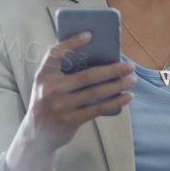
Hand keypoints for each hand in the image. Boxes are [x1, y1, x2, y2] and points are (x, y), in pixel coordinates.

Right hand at [18, 32, 135, 151]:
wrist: (37, 135)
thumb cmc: (49, 103)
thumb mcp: (48, 84)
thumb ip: (64, 72)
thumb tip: (99, 59)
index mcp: (44, 75)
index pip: (56, 53)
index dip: (72, 42)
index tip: (90, 34)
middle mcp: (50, 90)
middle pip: (86, 76)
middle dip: (111, 70)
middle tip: (129, 66)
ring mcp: (60, 106)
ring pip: (95, 92)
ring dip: (117, 85)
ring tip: (132, 80)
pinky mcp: (70, 120)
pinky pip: (97, 109)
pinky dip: (114, 102)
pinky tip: (126, 97)